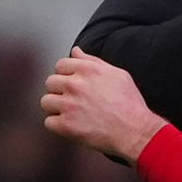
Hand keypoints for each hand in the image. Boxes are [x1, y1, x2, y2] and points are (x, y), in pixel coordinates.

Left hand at [42, 47, 165, 162]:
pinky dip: (58, 125)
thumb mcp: (117, 74)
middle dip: (60, 90)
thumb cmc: (129, 103)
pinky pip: (48, 122)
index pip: (60, 65)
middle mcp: (75, 84)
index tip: (73, 83)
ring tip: (71, 113)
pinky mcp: (66, 125)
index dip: (66, 74)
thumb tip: (75, 51)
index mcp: (88, 69)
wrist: (135, 130)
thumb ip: (93, 61)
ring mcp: (69, 105)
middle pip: (50, 82)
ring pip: (46, 102)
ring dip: (56, 108)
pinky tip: (71, 125)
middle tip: (73, 100)